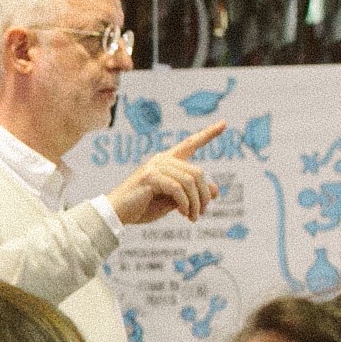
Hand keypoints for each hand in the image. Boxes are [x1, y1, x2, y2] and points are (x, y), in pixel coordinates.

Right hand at [107, 122, 224, 224]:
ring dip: (195, 202)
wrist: (116, 215)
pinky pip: (177, 188)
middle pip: (197, 172)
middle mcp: (162, 159)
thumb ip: (192, 194)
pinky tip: (184, 214)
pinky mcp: (150, 176)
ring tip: (193, 217)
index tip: (224, 124)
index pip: (190, 144)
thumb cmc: (142, 207)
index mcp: (167, 162)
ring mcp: (155, 166)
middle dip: (203, 195)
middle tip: (201, 213)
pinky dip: (185, 203)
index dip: (207, 134)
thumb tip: (215, 190)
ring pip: (189, 181)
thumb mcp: (172, 202)